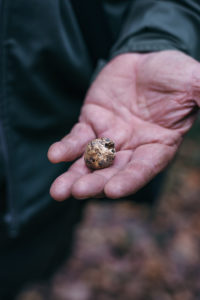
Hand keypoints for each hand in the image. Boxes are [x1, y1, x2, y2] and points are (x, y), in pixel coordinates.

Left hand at [48, 50, 199, 200]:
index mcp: (157, 146)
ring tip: (59, 190)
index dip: (129, 180)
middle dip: (95, 183)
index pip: (143, 168)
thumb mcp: (192, 83)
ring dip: (74, 175)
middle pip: (112, 171)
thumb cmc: (173, 73)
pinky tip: (55, 155)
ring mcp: (109, 137)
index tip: (113, 191)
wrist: (146, 59)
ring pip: (90, 161)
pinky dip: (66, 148)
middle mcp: (132, 148)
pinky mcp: (91, 123)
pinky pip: (77, 139)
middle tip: (77, 193)